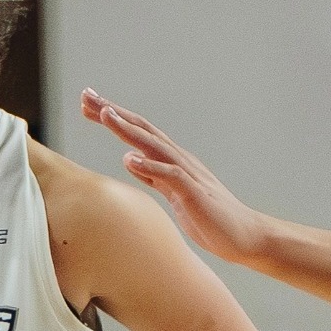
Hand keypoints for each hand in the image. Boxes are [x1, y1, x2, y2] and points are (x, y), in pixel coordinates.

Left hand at [79, 89, 269, 264]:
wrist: (243, 235)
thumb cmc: (207, 215)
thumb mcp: (172, 193)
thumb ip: (152, 176)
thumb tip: (130, 159)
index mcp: (170, 160)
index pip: (137, 133)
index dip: (113, 117)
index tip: (87, 104)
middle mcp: (177, 160)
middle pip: (141, 130)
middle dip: (113, 112)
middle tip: (87, 95)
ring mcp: (187, 174)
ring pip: (154, 145)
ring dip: (128, 129)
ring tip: (105, 114)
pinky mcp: (194, 192)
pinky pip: (170, 175)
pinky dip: (150, 166)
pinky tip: (129, 158)